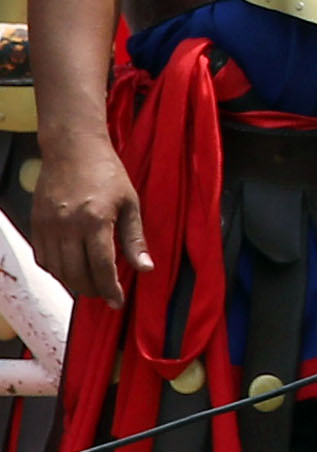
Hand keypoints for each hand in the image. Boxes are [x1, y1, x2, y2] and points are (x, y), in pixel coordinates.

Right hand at [33, 139, 145, 307]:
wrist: (72, 149)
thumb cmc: (107, 173)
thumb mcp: (130, 203)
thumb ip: (135, 239)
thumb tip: (145, 268)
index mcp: (95, 220)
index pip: (102, 267)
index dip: (110, 289)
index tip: (118, 301)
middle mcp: (67, 226)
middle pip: (77, 273)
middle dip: (93, 290)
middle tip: (106, 294)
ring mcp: (48, 225)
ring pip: (57, 269)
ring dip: (74, 282)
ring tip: (91, 284)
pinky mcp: (36, 223)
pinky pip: (42, 257)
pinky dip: (56, 270)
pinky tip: (70, 269)